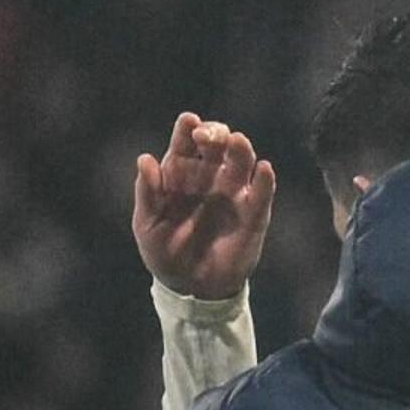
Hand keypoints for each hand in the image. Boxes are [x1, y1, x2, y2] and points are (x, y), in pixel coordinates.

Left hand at [133, 112, 275, 299]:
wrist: (191, 288)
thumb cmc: (165, 253)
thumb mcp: (148, 225)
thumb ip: (148, 193)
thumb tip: (144, 159)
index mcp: (180, 174)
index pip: (185, 143)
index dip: (187, 129)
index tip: (188, 121)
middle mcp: (209, 176)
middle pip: (216, 145)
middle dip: (215, 133)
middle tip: (208, 135)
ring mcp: (233, 192)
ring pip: (241, 161)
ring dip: (240, 149)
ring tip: (237, 142)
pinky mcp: (254, 213)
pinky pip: (261, 192)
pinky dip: (264, 179)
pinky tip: (263, 169)